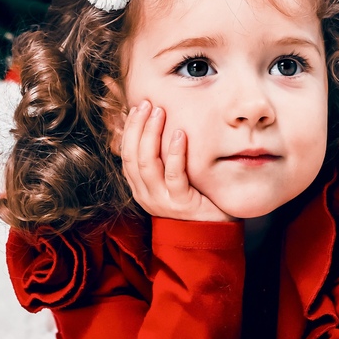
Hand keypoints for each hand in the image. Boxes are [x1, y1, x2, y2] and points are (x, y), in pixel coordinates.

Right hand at [121, 100, 231, 221]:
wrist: (212, 233)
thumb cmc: (196, 200)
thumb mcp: (174, 178)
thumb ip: (164, 158)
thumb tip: (158, 125)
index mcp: (140, 187)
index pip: (126, 154)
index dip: (129, 129)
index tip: (137, 107)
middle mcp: (146, 194)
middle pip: (132, 155)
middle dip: (137, 126)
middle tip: (146, 104)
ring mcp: (161, 200)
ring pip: (147, 163)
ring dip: (151, 134)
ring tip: (160, 112)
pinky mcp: (180, 203)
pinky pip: (173, 175)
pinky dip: (175, 152)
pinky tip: (179, 134)